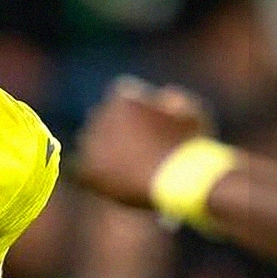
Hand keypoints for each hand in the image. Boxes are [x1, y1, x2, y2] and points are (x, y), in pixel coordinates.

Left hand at [74, 77, 212, 208]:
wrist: (180, 179)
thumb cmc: (191, 145)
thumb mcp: (192, 113)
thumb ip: (174, 100)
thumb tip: (163, 95)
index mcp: (122, 98)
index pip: (122, 97)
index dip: (134, 111)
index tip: (143, 124)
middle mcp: (100, 115)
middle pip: (103, 119)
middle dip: (116, 132)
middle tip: (132, 150)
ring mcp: (91, 142)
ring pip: (92, 144)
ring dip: (104, 153)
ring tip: (126, 169)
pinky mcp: (86, 168)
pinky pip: (84, 169)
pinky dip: (96, 175)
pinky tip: (115, 182)